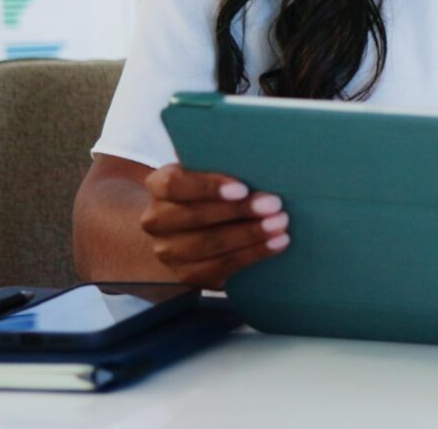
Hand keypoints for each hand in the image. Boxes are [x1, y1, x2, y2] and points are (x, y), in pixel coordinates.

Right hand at [136, 161, 288, 287]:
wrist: (187, 230)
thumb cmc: (209, 191)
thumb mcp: (207, 173)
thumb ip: (222, 166)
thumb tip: (261, 163)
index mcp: (159, 186)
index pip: (175, 184)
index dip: (208, 187)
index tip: (242, 188)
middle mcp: (157, 220)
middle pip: (196, 216)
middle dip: (240, 211)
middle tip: (274, 205)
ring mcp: (168, 251)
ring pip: (208, 244)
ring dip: (250, 235)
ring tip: (280, 225)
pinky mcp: (187, 274)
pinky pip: (220, 267)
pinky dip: (252, 254)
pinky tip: (276, 244)